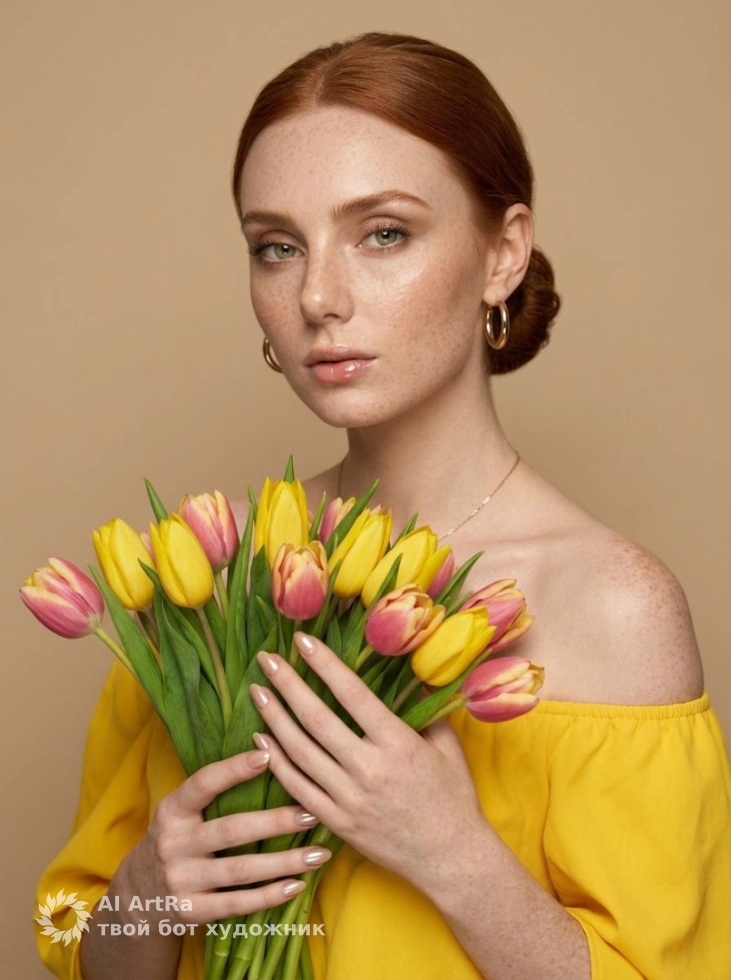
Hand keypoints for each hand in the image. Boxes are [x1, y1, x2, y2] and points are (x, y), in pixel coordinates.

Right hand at [116, 749, 331, 926]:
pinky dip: (269, 895)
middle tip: (313, 813)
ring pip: (241, 870)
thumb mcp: (179, 813)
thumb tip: (268, 754)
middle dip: (276, 821)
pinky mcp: (190, 912)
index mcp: (172, 811)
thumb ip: (211, 792)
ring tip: (319, 853)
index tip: (268, 755)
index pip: (202, 784)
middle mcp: (173, 844)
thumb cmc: (176, 840)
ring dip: (285, 862)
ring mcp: (180, 880)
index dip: (233, 769)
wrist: (137, 898)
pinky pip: (236, 904)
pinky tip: (297, 884)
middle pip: (231, 830)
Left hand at [249, 633, 488, 897]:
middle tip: (266, 659)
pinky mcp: (337, 823)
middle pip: (316, 719)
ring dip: (274, 718)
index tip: (302, 641)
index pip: (352, 694)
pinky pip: (298, 788)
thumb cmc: (453, 796)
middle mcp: (369, 769)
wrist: (450, 858)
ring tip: (257, 691)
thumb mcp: (447, 745)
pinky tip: (261, 739)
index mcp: (398, 743)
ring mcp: (349, 799)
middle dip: (287, 684)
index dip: (325, 664)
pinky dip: (277, 762)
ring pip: (300, 752)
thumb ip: (424, 710)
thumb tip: (405, 675)